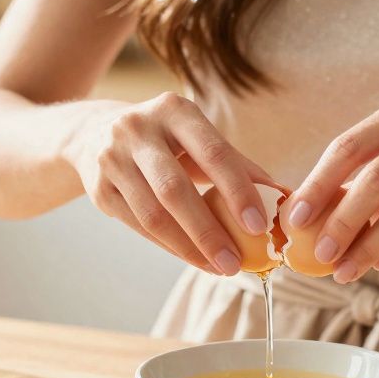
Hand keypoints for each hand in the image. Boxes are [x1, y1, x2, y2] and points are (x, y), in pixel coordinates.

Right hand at [63, 92, 280, 274]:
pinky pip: (138, 227)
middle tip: (236, 263)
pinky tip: (194, 259)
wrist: (94, 133)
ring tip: (219, 267)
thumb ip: (238, 165)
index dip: (238, 190)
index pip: (213, 153)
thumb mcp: (198, 138)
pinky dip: (170, 247)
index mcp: (174, 110)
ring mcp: (112, 159)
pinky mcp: (99, 189)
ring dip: (189, 248)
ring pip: (153, 215)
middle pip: (175, 189)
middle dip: (208, 231)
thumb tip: (284, 197)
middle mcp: (137, 129)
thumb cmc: (167, 140)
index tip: (259, 225)